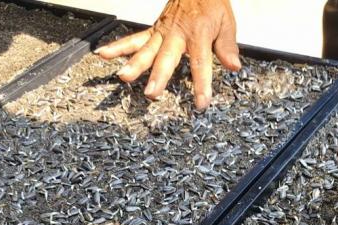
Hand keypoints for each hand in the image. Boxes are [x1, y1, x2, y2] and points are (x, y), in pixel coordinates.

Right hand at [96, 0, 240, 109]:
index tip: (201, 102)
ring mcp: (162, 32)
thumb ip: (227, 46)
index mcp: (198, 32)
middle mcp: (176, 33)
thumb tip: (234, 66)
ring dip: (134, 64)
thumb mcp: (226, 22)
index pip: (200, 62)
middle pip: (166, 58)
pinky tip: (103, 54)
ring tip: (124, 77)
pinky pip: (134, 39)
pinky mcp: (154, 30)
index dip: (201, 84)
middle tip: (152, 93)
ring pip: (146, 49)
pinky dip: (118, 46)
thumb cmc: (211, 3)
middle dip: (158, 76)